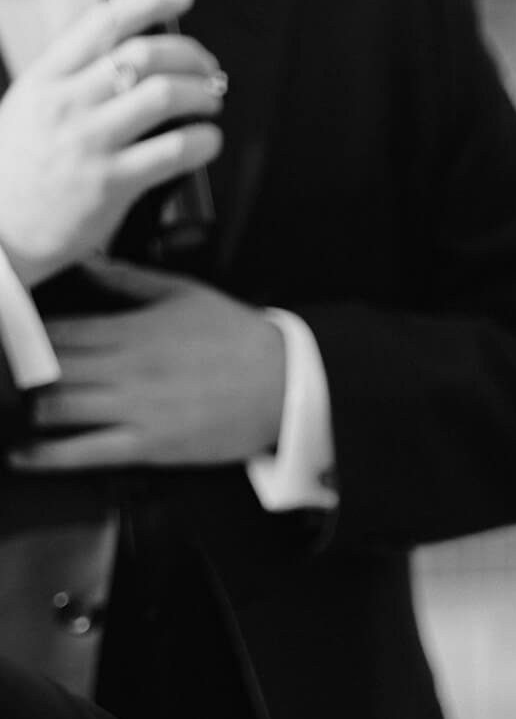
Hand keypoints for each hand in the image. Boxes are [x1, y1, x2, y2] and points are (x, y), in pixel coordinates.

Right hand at [0, 0, 223, 289]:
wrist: (0, 229)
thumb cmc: (18, 172)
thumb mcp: (30, 108)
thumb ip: (71, 84)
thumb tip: (125, 68)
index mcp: (47, 77)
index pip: (103, 23)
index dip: (149, 1)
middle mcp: (68, 102)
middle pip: (143, 55)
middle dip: (189, 55)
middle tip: (209, 68)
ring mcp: (90, 142)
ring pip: (162, 96)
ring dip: (201, 94)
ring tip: (212, 102)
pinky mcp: (111, 184)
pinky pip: (171, 152)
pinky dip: (202, 142)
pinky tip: (210, 141)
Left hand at [12, 261, 285, 470]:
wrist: (284, 384)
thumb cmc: (238, 337)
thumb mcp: (182, 293)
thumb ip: (126, 280)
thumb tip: (85, 263)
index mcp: (128, 328)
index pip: (54, 329)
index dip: (22, 336)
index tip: (7, 339)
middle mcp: (123, 368)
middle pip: (46, 368)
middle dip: (15, 375)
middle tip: (2, 380)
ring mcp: (135, 409)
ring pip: (56, 407)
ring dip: (23, 410)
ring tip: (7, 412)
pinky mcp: (149, 446)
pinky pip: (86, 452)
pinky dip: (47, 456)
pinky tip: (20, 455)